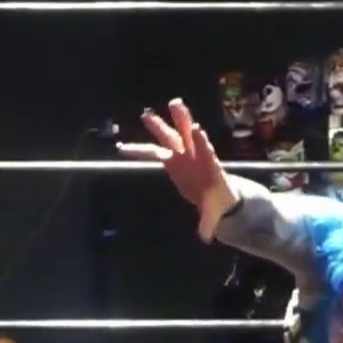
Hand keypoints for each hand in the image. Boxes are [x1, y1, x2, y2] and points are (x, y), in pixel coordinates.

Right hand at [118, 99, 235, 240]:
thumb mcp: (214, 212)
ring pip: (170, 138)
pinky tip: (125, 149)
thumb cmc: (218, 201)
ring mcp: (182, 156)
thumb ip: (209, 222)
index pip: (206, 151)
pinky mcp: (170, 161)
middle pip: (187, 137)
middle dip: (181, 121)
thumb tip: (206, 237)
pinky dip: (140, 151)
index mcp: (208, 167)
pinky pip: (154, 153)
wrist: (215, 196)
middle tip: (175, 105)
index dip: (201, 141)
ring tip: (146, 116)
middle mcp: (194, 157)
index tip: (197, 128)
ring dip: (159, 127)